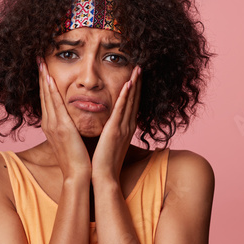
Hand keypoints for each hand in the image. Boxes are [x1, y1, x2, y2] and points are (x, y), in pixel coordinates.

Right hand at [38, 58, 90, 179]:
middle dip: (41, 75)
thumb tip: (75, 119)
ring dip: (45, 77)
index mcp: (52, 126)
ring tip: (42, 62)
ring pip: (47, 96)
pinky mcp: (61, 127)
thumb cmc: (78, 158)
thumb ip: (71, 127)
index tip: (44, 68)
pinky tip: (51, 77)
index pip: (47, 99)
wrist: (78, 175)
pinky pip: (55, 104)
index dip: (45, 83)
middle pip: (44, 94)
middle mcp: (49, 123)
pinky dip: (52, 90)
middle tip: (38, 58)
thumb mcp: (72, 139)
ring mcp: (53, 125)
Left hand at [91, 66, 141, 181]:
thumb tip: (105, 125)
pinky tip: (128, 84)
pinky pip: (121, 110)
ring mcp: (122, 128)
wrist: (102, 177)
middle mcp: (127, 126)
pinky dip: (126, 97)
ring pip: (130, 101)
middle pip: (135, 100)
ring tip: (137, 69)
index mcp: (125, 129)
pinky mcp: (115, 131)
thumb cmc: (103, 162)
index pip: (131, 105)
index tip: (136, 77)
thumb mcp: (108, 143)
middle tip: (140, 67)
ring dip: (134, 84)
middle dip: (138, 83)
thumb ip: (109, 132)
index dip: (135, 90)